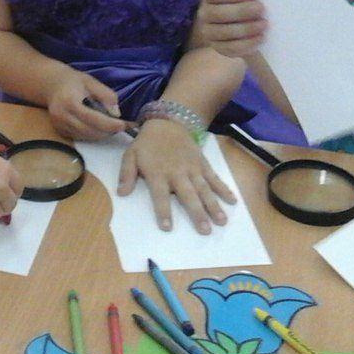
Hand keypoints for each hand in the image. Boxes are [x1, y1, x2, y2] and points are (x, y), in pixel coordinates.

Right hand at [47, 71, 132, 139]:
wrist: (52, 85)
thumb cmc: (74, 82)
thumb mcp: (92, 82)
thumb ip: (106, 96)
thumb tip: (116, 114)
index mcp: (69, 101)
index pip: (92, 118)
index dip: (109, 124)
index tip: (123, 124)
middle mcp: (62, 116)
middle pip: (89, 130)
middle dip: (107, 131)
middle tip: (120, 126)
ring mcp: (59, 125)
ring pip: (85, 136)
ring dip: (100, 134)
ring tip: (111, 127)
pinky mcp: (60, 131)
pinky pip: (80, 137)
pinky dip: (91, 135)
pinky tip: (98, 127)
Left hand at [118, 119, 236, 232]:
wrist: (168, 122)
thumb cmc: (147, 143)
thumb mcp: (130, 155)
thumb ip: (126, 174)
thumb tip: (121, 193)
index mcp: (158, 174)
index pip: (160, 196)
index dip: (163, 211)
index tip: (168, 228)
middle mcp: (177, 173)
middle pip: (188, 195)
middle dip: (197, 213)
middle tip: (205, 230)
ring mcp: (193, 169)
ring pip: (204, 189)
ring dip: (214, 205)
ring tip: (222, 221)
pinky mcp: (203, 164)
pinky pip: (214, 178)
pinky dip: (224, 189)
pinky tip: (232, 201)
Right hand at [194, 0, 266, 57]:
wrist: (242, 23)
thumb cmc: (245, 2)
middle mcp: (205, 14)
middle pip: (219, 14)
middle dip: (241, 11)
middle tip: (260, 9)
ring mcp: (209, 33)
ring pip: (225, 32)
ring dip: (246, 28)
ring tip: (263, 24)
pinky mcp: (218, 48)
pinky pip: (230, 48)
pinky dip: (247, 44)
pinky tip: (260, 37)